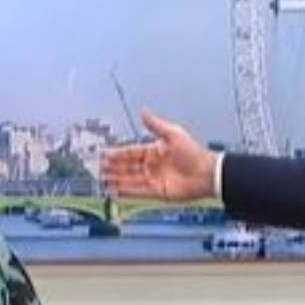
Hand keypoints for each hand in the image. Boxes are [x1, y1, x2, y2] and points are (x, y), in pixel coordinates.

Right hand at [100, 110, 217, 200]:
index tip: (104, 153)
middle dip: (113, 167)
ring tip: (102, 179)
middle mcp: (152, 165)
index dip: (117, 153)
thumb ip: (155, 125)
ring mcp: (153, 179)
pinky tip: (114, 191)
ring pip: (129, 179)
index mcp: (154, 151)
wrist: (206, 173)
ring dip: (116, 179)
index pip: (131, 152)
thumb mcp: (173, 134)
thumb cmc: (194, 153)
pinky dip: (126, 191)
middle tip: (98, 167)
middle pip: (127, 167)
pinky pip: (137, 192)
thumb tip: (143, 112)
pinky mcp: (156, 192)